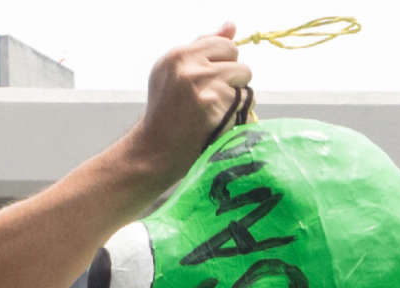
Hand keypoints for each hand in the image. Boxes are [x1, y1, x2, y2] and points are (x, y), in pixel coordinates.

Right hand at [122, 26, 251, 187]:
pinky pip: (244, 107)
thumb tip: (232, 25)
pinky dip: (236, 118)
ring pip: (245, 88)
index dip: (225, 66)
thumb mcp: (175, 73)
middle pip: (240, 65)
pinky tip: (216, 126)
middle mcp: (191, 67)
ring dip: (237, 103)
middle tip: (213, 102)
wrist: (154, 150)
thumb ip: (204, 47)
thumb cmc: (166, 113)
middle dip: (234, 83)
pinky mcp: (215, 108)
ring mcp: (204, 87)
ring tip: (213, 115)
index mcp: (180, 54)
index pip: (226, 45)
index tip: (212, 82)